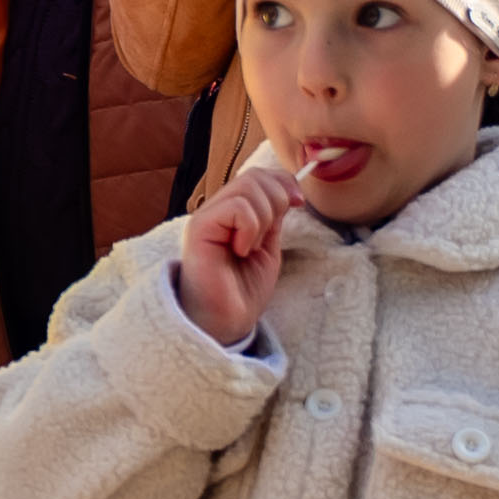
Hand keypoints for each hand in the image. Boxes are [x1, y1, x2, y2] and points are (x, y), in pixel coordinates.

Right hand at [166, 156, 296, 350]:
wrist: (226, 322)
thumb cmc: (242, 291)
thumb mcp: (268, 247)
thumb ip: (273, 218)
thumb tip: (289, 191)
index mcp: (230, 213)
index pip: (257, 176)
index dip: (283, 182)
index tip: (299, 203)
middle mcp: (215, 210)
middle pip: (254, 177)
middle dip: (276, 202)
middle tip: (266, 237)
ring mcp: (206, 217)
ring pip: (248, 187)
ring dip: (262, 220)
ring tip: (249, 248)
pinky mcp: (200, 228)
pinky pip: (238, 208)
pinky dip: (250, 228)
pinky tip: (240, 250)